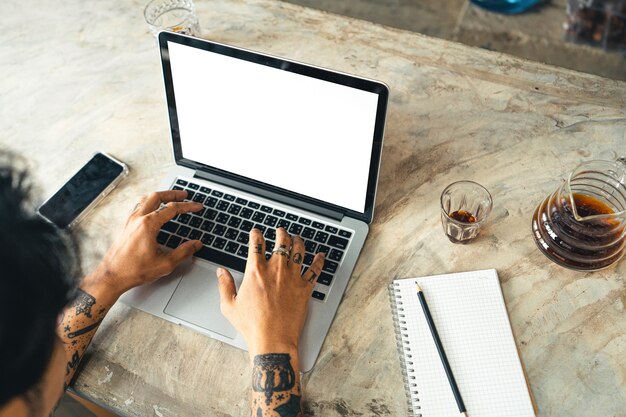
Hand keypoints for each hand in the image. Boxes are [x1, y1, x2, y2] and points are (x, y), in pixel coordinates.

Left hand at [89, 190, 202, 294]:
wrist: (112, 276)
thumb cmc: (133, 270)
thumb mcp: (165, 264)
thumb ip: (184, 252)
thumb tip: (196, 244)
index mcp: (148, 225)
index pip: (172, 208)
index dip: (188, 206)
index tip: (197, 206)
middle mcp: (137, 219)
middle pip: (157, 197)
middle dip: (172, 193)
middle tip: (184, 194)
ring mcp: (129, 221)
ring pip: (145, 200)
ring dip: (159, 197)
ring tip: (169, 198)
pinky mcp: (125, 226)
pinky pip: (138, 208)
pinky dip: (149, 204)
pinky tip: (153, 210)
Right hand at [216, 227, 324, 355]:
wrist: (273, 340)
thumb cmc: (252, 325)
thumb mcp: (229, 306)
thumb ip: (225, 285)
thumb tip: (221, 272)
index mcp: (256, 272)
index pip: (256, 244)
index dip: (256, 234)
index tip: (256, 232)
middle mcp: (275, 270)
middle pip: (281, 242)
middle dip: (281, 233)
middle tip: (280, 231)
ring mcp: (292, 278)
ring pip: (299, 251)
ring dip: (298, 241)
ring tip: (297, 238)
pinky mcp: (305, 288)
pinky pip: (315, 270)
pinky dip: (319, 261)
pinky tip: (321, 256)